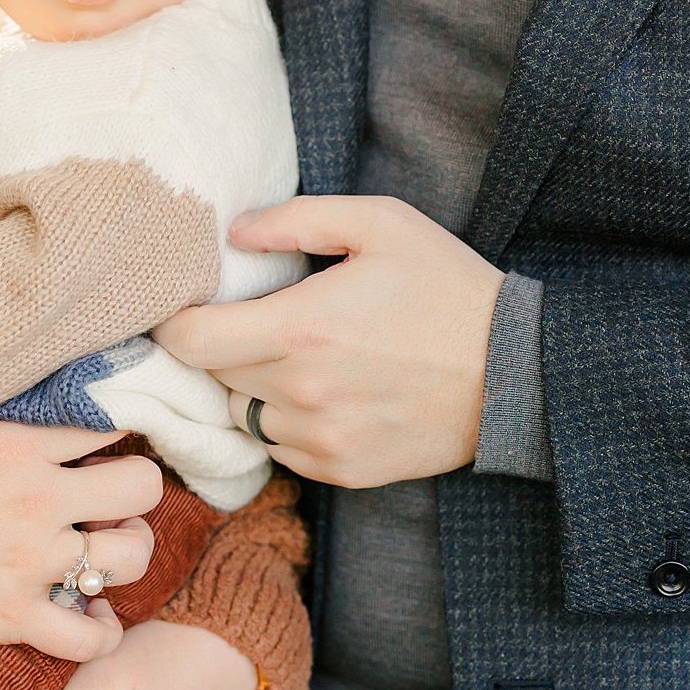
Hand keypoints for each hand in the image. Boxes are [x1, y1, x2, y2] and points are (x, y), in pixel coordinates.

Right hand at [0, 422, 162, 663]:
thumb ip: (5, 436)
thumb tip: (47, 432)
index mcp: (15, 445)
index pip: (106, 427)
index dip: (113, 442)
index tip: (101, 456)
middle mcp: (36, 498)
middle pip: (142, 488)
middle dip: (135, 497)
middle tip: (108, 509)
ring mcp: (30, 561)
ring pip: (133, 557)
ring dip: (125, 558)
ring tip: (98, 559)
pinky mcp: (13, 618)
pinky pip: (92, 636)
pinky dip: (100, 633)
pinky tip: (88, 618)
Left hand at [155, 195, 504, 488]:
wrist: (517, 372)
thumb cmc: (448, 287)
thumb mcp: (382, 224)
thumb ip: (299, 219)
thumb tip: (235, 232)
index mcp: (301, 327)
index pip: (190, 342)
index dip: (173, 323)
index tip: (183, 307)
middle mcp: (301, 392)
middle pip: (213, 377)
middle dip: (223, 347)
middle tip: (256, 321)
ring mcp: (320, 439)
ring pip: (245, 415)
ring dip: (255, 387)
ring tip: (301, 356)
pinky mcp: (341, 471)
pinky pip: (282, 447)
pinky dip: (288, 421)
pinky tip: (330, 391)